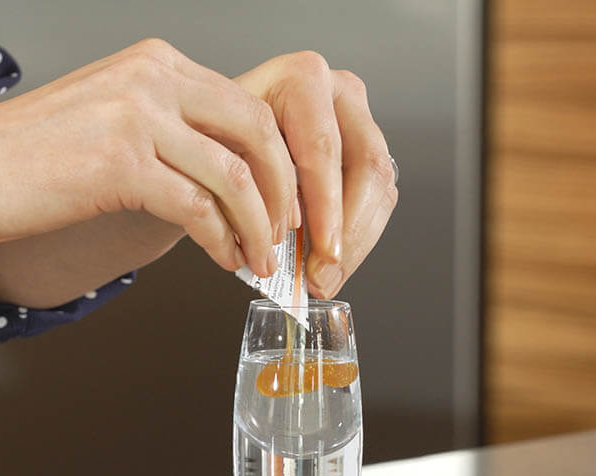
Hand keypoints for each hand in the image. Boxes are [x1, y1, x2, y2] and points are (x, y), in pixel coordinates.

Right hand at [0, 39, 298, 277]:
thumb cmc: (20, 157)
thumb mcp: (105, 117)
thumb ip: (163, 128)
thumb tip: (220, 171)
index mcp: (153, 63)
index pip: (244, 105)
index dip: (277, 159)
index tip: (285, 200)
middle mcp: (151, 78)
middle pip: (256, 132)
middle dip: (285, 191)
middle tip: (290, 232)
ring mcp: (136, 117)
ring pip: (235, 176)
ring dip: (259, 227)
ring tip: (261, 259)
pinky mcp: (120, 165)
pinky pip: (198, 208)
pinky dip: (222, 241)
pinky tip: (225, 259)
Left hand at [234, 53, 398, 297]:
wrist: (217, 135)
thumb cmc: (215, 141)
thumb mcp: (218, 155)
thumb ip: (247, 189)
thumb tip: (271, 248)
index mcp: (303, 79)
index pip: (325, 148)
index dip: (325, 206)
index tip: (320, 251)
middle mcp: (339, 93)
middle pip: (367, 166)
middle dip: (346, 231)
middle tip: (322, 274)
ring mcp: (359, 121)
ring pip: (381, 187)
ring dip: (354, 241)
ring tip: (323, 277)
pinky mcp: (367, 153)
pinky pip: (377, 200)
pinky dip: (354, 239)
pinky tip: (329, 263)